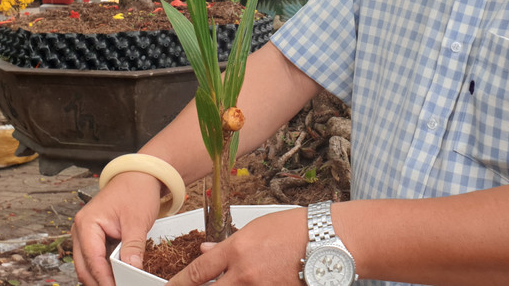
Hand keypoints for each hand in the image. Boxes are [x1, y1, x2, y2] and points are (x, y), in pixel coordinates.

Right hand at [72, 171, 162, 285]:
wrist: (140, 176)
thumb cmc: (136, 191)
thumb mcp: (137, 221)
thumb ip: (133, 247)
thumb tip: (131, 270)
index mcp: (87, 223)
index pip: (92, 260)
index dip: (104, 279)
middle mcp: (81, 229)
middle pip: (84, 266)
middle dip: (99, 281)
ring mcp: (86, 234)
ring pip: (88, 264)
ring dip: (101, 276)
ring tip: (118, 283)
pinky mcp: (94, 237)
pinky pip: (95, 258)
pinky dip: (104, 269)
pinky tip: (117, 276)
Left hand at [164, 206, 308, 285]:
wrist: (329, 241)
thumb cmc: (296, 228)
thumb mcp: (256, 228)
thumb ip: (227, 243)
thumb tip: (205, 250)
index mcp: (236, 250)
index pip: (197, 273)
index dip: (179, 284)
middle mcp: (245, 274)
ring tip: (233, 281)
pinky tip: (250, 284)